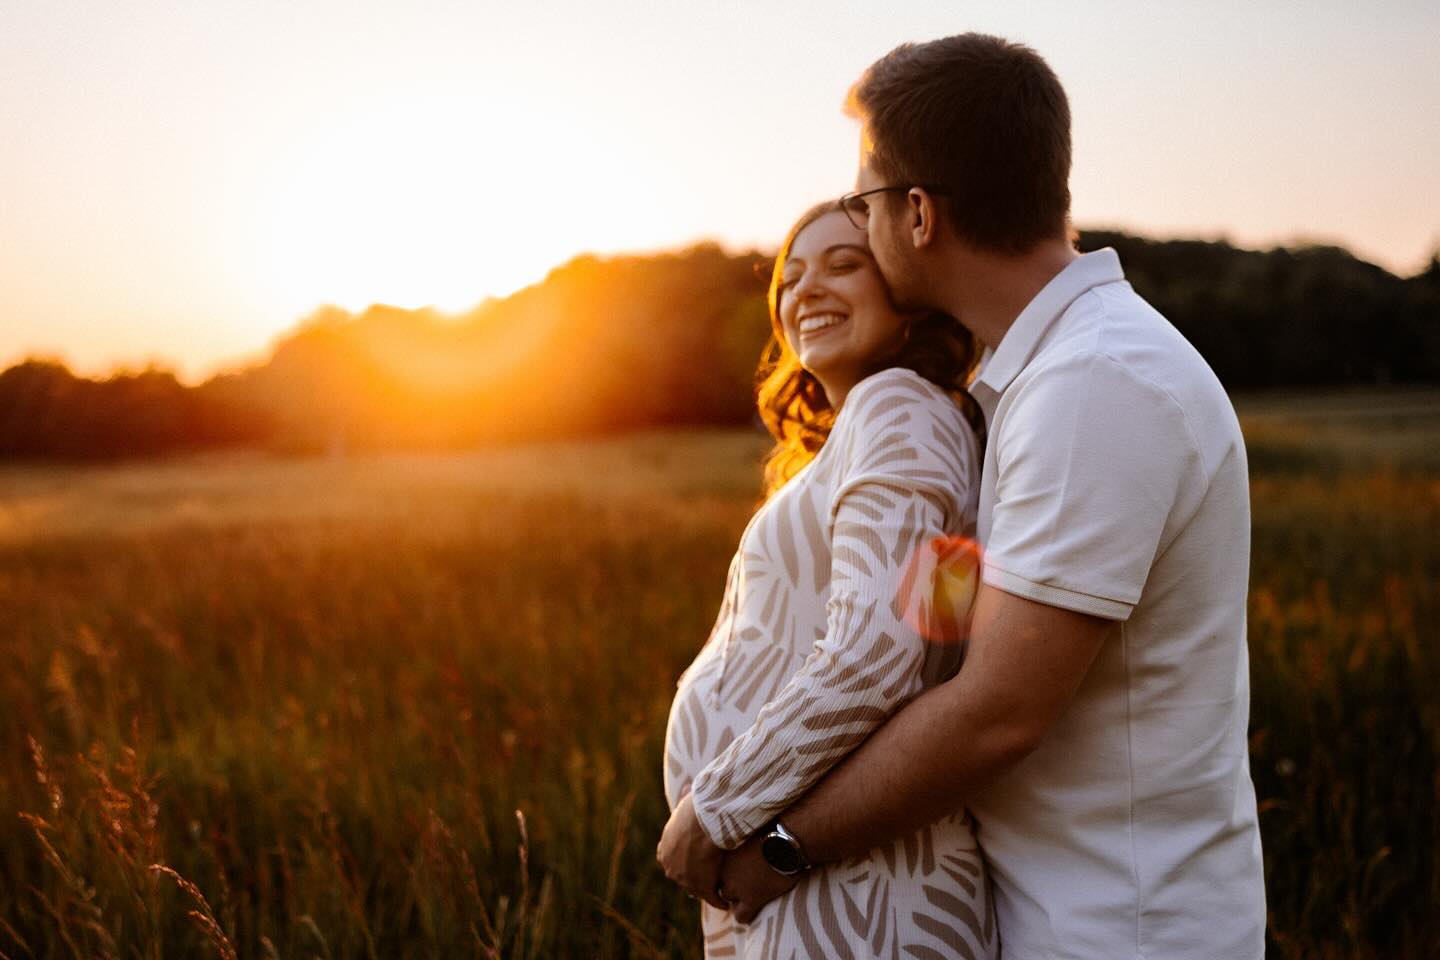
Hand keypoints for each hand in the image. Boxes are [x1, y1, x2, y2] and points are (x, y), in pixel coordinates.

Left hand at [656, 791, 727, 909]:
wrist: (704, 822)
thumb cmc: (696, 808)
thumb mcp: (686, 802)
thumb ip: (685, 799)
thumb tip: (687, 786)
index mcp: (664, 849)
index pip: (671, 860)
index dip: (683, 861)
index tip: (694, 861)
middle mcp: (670, 867)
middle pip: (683, 877)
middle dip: (694, 878)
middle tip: (709, 877)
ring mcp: (684, 880)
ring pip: (699, 889)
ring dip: (710, 890)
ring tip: (722, 891)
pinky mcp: (701, 887)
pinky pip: (713, 898)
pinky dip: (720, 901)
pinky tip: (727, 902)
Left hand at [717, 835, 799, 924]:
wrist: (787, 840)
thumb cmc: (776, 828)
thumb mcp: (751, 828)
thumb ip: (742, 836)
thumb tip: (744, 834)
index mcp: (724, 850)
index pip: (716, 864)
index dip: (729, 865)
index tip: (740, 864)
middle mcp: (725, 869)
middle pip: (719, 880)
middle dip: (730, 880)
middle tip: (746, 877)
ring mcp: (736, 885)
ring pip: (726, 898)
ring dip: (737, 896)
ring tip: (752, 892)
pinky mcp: (751, 898)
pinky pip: (741, 916)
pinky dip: (747, 915)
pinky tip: (755, 909)